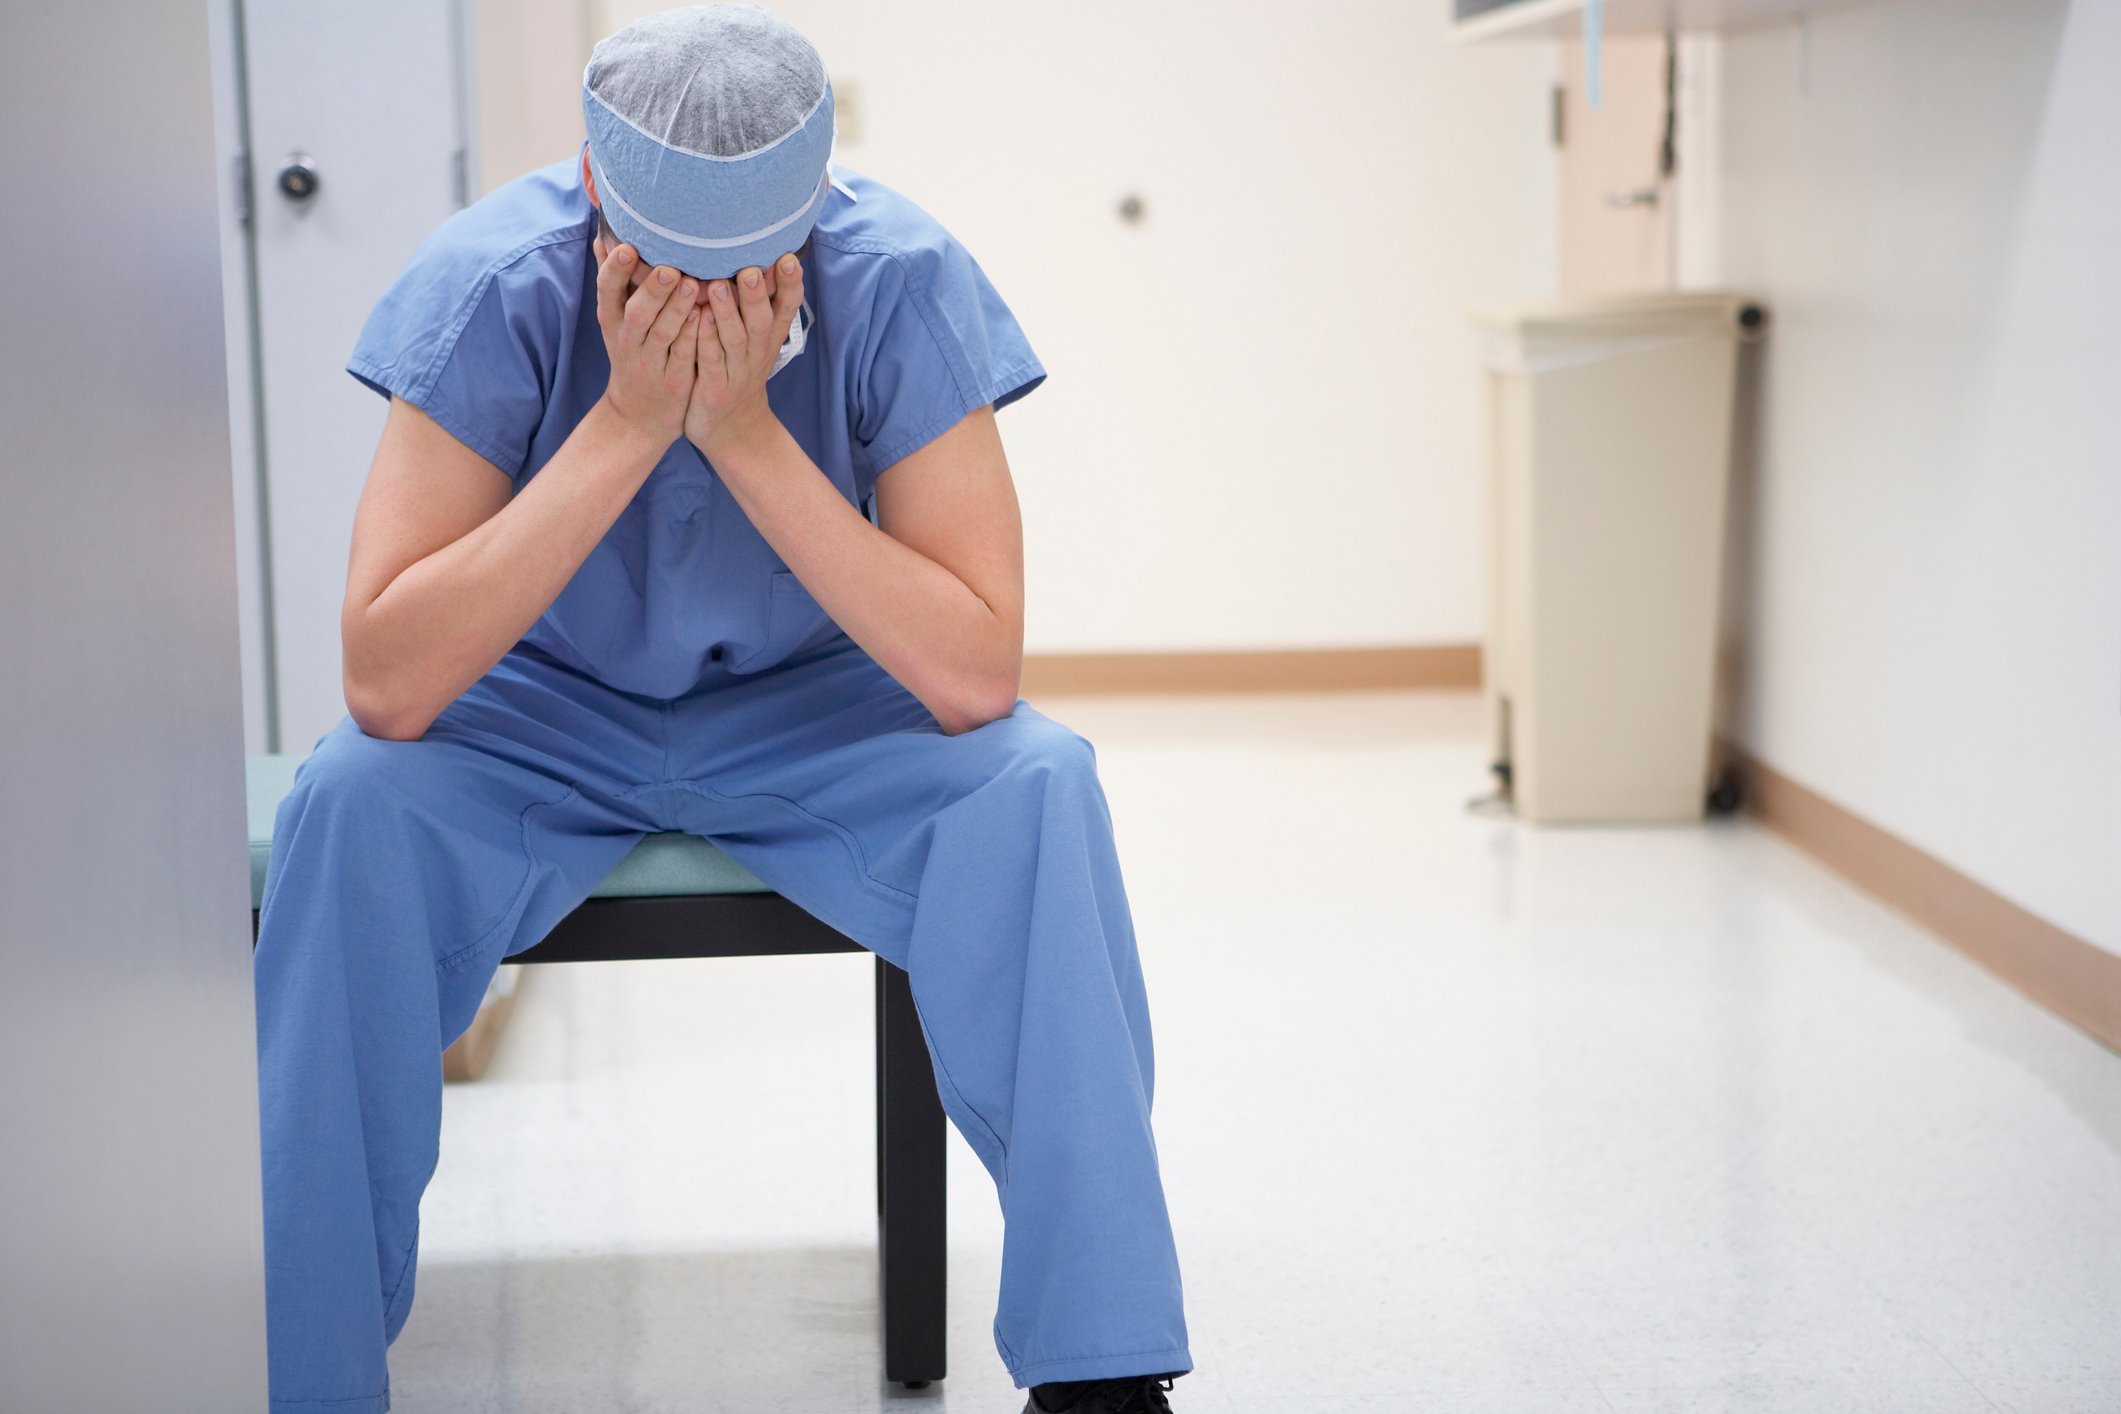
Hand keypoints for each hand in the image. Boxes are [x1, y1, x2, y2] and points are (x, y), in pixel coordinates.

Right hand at [592, 242, 699, 445]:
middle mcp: (628, 340)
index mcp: (612, 321)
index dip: (614, 270)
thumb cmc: (632, 352)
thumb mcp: (615, 319)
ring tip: (693, 285)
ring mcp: (651, 362)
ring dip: (677, 310)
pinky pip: (685, 355)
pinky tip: (709, 315)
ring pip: (663, 334)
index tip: (627, 247)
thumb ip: (612, 279)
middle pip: (637, 313)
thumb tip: (602, 234)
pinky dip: (695, 336)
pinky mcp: (674, 379)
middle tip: (669, 268)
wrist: (638, 414)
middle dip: (651, 290)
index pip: (607, 291)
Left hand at [685, 254, 802, 456]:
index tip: (788, 258)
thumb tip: (756, 257)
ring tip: (717, 285)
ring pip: (735, 339)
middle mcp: (757, 353)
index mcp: (768, 339)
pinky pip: (710, 361)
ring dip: (727, 312)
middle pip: (762, 320)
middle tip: (752, 268)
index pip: (786, 308)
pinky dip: (705, 341)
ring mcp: (737, 372)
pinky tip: (697, 320)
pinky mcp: (715, 389)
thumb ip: (755, 304)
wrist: (731, 430)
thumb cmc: (737, 372)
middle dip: (758, 294)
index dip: (790, 285)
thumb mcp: (755, 341)